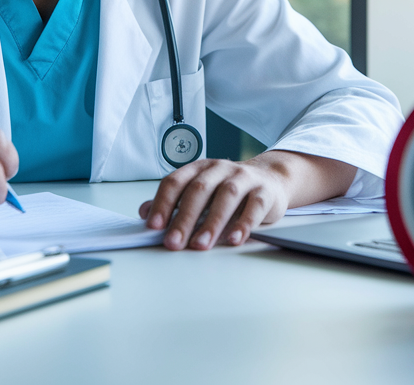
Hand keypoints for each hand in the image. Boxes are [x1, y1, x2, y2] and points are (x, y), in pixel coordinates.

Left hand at [139, 158, 288, 249]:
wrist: (269, 179)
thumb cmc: (228, 189)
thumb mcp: (199, 191)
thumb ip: (173, 202)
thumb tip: (144, 212)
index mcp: (199, 168)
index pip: (175, 182)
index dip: (162, 204)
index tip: (153, 226)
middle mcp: (220, 169)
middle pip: (198, 190)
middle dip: (184, 218)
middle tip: (174, 243)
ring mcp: (244, 178)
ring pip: (226, 196)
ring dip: (211, 222)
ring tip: (201, 245)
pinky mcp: (264, 192)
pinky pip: (254, 206)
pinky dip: (243, 224)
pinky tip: (234, 239)